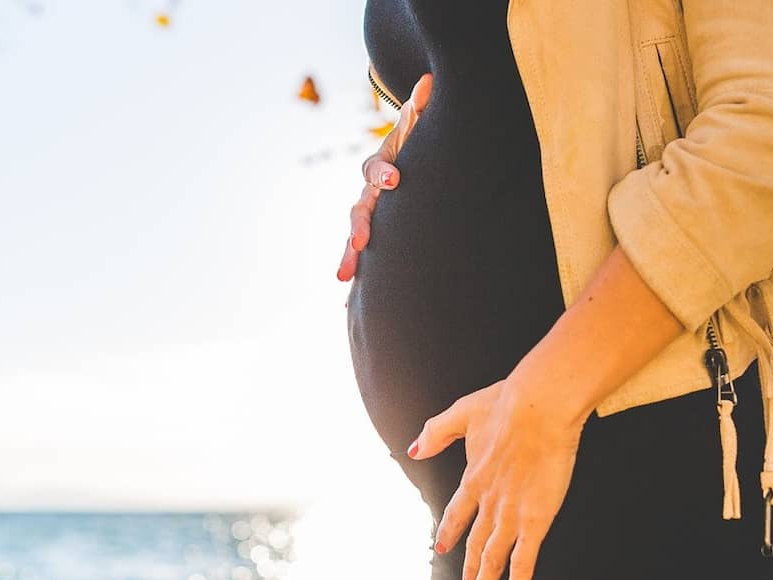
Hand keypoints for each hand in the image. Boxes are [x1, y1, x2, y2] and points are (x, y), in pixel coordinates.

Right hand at [336, 72, 433, 281]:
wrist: (404, 166)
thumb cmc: (416, 149)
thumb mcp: (418, 130)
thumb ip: (421, 111)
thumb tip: (429, 81)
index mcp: (381, 167)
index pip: (377, 168)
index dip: (385, 173)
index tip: (396, 180)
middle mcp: (369, 194)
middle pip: (358, 209)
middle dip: (358, 227)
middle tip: (360, 243)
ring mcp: (367, 217)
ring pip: (354, 238)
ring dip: (349, 257)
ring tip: (343, 279)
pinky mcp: (373, 238)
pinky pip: (363, 259)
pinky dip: (358, 279)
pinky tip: (348, 306)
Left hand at [406, 374, 584, 579]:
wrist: (538, 407)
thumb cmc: (508, 404)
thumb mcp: (463, 412)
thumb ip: (436, 432)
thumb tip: (414, 448)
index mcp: (473, 476)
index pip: (457, 513)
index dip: (450, 532)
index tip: (442, 546)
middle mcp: (489, 500)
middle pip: (476, 542)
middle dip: (469, 566)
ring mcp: (511, 513)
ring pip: (495, 558)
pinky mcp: (536, 519)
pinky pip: (524, 561)